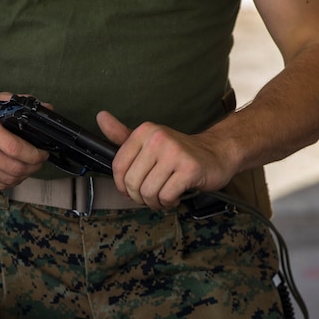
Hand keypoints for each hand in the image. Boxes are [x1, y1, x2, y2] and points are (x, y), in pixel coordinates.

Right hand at [0, 91, 49, 188]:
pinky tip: (12, 173)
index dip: (36, 155)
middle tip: (39, 161)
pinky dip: (7, 181)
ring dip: (23, 176)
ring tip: (28, 167)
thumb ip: (18, 103)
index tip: (43, 153)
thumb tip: (46, 108)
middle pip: (14, 168)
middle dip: (34, 167)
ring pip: (6, 180)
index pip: (17, 150)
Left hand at [96, 110, 235, 208]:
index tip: (132, 189)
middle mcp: (158, 138)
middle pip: (132, 182)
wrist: (217, 152)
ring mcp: (175, 153)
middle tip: (152, 195)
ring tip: (164, 196)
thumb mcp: (149, 141)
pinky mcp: (189, 169)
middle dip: (140, 196)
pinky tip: (176, 196)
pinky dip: (169, 202)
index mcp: (145, 131)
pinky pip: (166, 196)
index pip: (118, 166)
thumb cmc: (180, 152)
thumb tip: (100, 117)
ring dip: (155, 202)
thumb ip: (122, 135)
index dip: (122, 185)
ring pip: (149, 192)